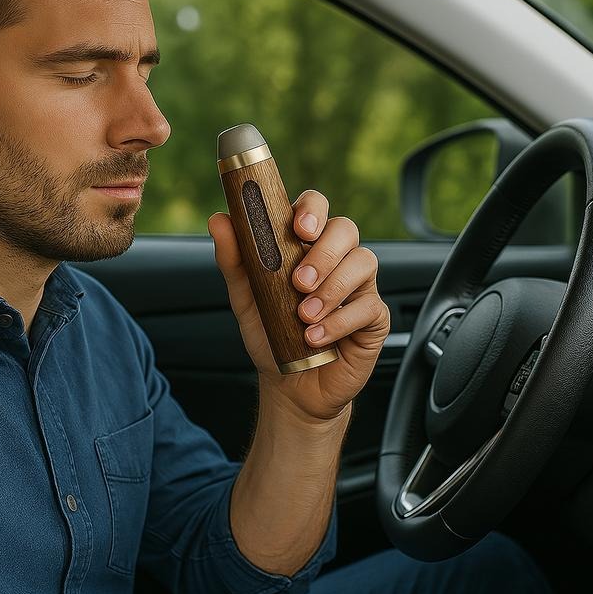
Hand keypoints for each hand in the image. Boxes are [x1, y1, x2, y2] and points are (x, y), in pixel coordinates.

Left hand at [208, 190, 389, 422]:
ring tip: (304, 315)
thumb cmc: (272, 335)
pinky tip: (315, 337)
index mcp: (305, 246)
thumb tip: (218, 220)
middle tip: (298, 282)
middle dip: (323, 252)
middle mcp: (336, 260)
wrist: (289, 385)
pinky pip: (369, 306)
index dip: (312, 209)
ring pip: (364, 262)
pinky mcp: (374, 317)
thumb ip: (234, 259)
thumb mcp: (245, 298)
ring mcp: (358, 287)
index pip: (315, 208)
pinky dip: (339, 322)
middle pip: (345, 229)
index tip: (298, 228)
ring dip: (331, 288)